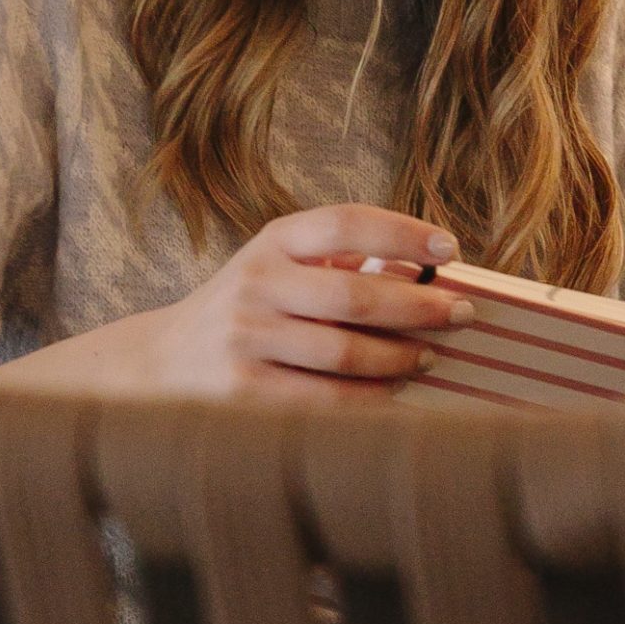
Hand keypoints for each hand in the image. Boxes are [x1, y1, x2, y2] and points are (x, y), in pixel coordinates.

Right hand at [141, 203, 471, 404]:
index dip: (402, 232)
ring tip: (430, 355)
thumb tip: (427, 275)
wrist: (164, 363)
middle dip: (419, 305)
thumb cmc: (248, 310)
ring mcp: (247, 339)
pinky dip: (372, 397)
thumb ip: (335, 264)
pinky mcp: (245, 392)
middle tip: (461, 313)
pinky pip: (327, 400)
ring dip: (402, 356)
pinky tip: (395, 391)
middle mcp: (256, 283)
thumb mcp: (277, 268)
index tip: (450, 247)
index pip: (344, 223)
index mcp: (271, 242)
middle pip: (355, 294)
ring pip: (346, 352)